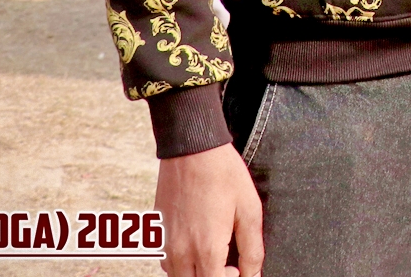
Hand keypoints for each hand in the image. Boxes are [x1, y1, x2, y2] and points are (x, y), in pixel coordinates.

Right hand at [155, 144, 262, 276]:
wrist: (191, 147)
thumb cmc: (223, 174)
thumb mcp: (249, 210)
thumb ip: (252, 249)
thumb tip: (254, 274)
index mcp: (206, 248)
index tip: (237, 268)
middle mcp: (180, 251)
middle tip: (227, 263)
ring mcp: (165, 242)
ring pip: (177, 276)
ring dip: (195, 273)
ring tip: (212, 251)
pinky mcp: (156, 231)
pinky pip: (166, 262)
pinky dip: (180, 263)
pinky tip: (195, 243)